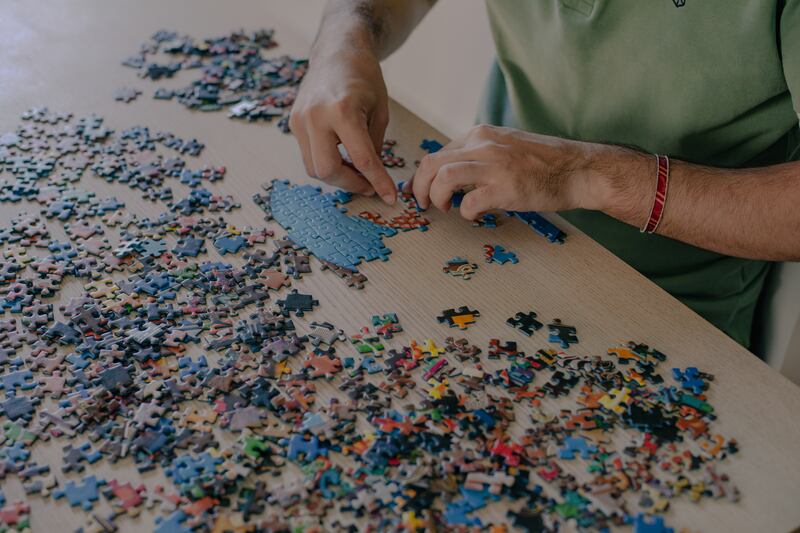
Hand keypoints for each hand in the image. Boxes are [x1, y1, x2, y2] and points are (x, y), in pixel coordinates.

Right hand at [289, 48, 395, 203]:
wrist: (337, 52)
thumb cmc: (364, 78)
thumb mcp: (380, 112)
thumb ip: (374, 147)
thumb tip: (372, 178)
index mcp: (343, 110)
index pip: (362, 159)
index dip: (377, 182)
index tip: (389, 197)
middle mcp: (316, 116)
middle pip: (327, 170)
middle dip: (350, 184)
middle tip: (368, 185)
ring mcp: (300, 120)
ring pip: (314, 168)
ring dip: (337, 176)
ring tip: (356, 171)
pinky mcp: (293, 123)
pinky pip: (309, 155)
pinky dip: (326, 162)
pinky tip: (342, 157)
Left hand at [407, 124, 636, 218]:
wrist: (577, 170)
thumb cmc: (543, 163)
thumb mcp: (506, 146)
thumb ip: (479, 154)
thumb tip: (451, 173)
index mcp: (481, 135)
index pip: (438, 153)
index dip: (423, 176)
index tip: (422, 191)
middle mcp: (484, 145)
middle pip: (432, 163)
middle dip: (419, 187)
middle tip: (422, 203)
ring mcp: (495, 166)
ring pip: (444, 178)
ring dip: (436, 197)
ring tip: (444, 208)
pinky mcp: (505, 188)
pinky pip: (469, 202)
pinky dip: (465, 212)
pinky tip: (475, 214)